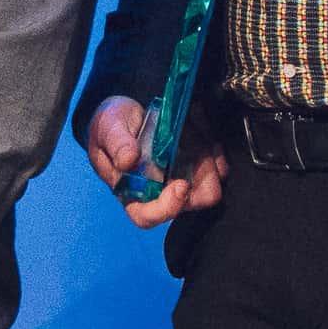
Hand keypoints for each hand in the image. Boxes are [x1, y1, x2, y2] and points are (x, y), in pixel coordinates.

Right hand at [84, 94, 226, 228]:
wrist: (127, 112)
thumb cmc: (112, 126)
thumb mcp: (108, 128)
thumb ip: (117, 143)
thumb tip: (129, 160)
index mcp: (130, 192)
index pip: (147, 216)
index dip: (167, 207)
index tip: (180, 185)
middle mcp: (158, 193)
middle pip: (190, 203)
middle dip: (199, 174)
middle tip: (193, 141)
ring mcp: (180, 182)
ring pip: (210, 186)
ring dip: (207, 158)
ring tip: (192, 129)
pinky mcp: (197, 170)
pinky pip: (219, 169)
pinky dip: (215, 150)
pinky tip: (201, 129)